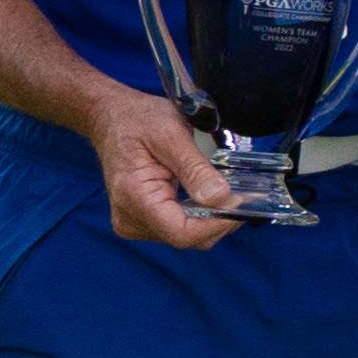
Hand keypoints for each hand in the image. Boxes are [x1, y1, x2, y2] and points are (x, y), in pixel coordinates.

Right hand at [89, 79, 243, 248]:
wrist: (111, 118)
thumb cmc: (137, 120)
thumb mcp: (171, 133)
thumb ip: (195, 168)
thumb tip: (221, 198)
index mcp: (134, 199)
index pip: (181, 233)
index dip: (216, 224)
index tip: (241, 205)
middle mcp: (130, 219)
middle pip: (186, 238)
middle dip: (218, 221)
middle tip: (246, 197)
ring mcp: (134, 222)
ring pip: (185, 235)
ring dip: (210, 219)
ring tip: (230, 194)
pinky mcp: (141, 220)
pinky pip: (177, 227)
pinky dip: (198, 216)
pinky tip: (210, 197)